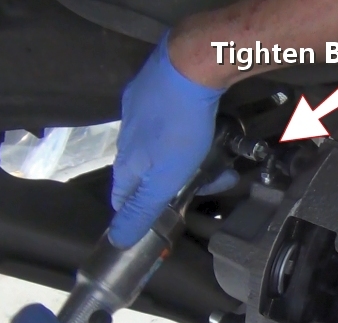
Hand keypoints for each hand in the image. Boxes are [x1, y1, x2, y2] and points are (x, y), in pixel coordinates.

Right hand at [110, 31, 237, 247]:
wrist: (190, 67)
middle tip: (214, 181)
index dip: (137, 213)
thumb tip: (118, 240)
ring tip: (220, 161)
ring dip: (190, 160)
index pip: (121, 197)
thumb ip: (143, 209)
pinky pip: (171, 123)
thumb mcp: (164, 178)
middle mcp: (127, 135)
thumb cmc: (179, 126)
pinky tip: (209, 133)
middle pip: (148, 172)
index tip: (159, 220)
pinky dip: (190, 135)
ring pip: (162, 147)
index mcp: (126, 160)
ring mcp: (141, 109)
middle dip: (179, 184)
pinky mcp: (158, 90)